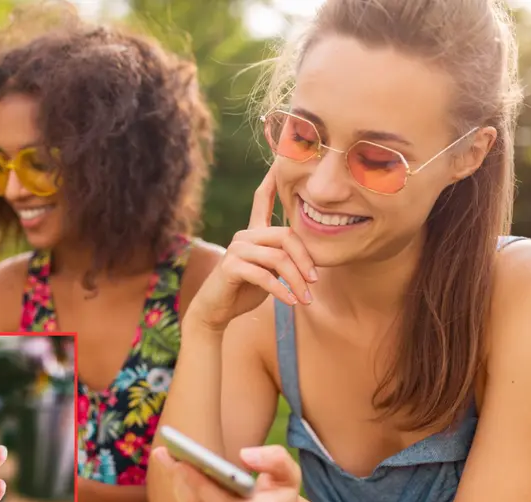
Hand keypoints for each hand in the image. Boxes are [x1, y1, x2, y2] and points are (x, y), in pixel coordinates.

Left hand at [151, 444, 302, 501]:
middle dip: (182, 481)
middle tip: (167, 455)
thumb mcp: (289, 472)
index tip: (181, 461)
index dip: (199, 484)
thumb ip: (274, 458)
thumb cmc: (280, 496)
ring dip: (180, 489)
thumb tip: (245, 455)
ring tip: (172, 464)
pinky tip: (184, 486)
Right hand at [186, 160, 317, 330]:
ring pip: (278, 258)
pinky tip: (290, 302)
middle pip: (285, 236)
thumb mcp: (270, 272)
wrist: (217, 310)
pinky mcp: (230, 266)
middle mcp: (244, 235)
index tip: (279, 162)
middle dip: (304, 260)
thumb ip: (283, 260)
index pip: (262, 199)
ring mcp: (236, 249)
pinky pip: (264, 275)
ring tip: (306, 298)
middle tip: (314, 282)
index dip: (271, 181)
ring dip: (296, 281)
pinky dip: (282, 290)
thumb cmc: (245, 290)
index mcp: (253, 232)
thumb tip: (310, 262)